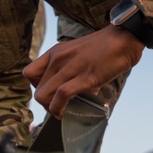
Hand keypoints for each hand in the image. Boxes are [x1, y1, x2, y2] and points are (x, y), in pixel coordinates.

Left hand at [24, 24, 143, 116]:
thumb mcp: (79, 55)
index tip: (51, 92)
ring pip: (43, 95)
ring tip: (63, 111)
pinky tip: (65, 113)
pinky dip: (59, 109)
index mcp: (55, 53)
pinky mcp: (83, 77)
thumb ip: (73, 72)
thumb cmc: (105, 48)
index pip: (29, 73)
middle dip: (46, 103)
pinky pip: (61, 96)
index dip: (37, 87)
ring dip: (50, 109)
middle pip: (36, 89)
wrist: (123, 39)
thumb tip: (76, 93)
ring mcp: (69, 68)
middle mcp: (57, 59)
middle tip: (60, 106)